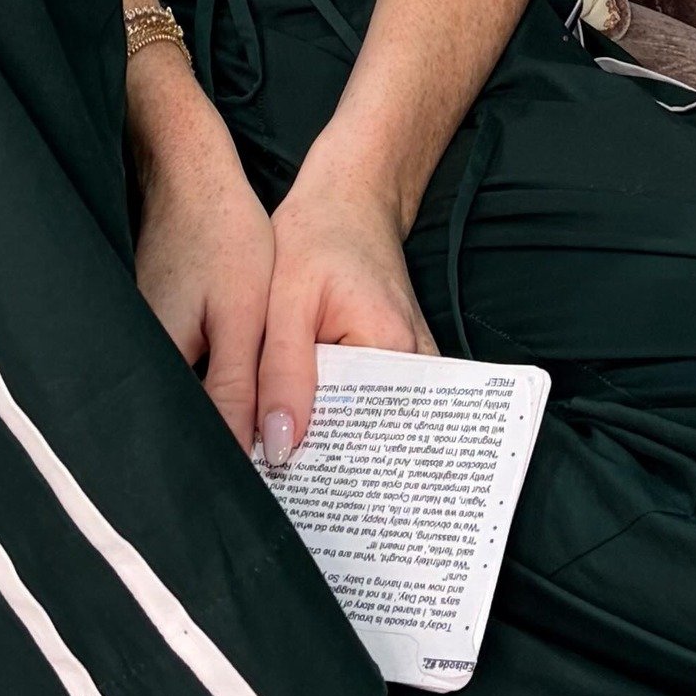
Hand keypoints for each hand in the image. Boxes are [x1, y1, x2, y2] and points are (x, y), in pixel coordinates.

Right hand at [131, 67, 277, 451]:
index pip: (184, 448)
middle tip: (276, 487)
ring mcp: (141, 349)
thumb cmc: (217, 234)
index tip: (263, 506)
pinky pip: (184, 385)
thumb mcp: (240, 314)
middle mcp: (137, 366)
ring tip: (270, 458)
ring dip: (222, 432)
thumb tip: (255, 455)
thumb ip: (240, 388)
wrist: (186, 172)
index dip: (218, 479)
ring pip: (184, 412)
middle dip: (222, 462)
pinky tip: (249, 408)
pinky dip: (215, 400)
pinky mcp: (153, 337)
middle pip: (182, 434)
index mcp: (155, 367)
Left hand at [257, 147, 436, 464]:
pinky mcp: (401, 365)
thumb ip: (281, 373)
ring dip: (336, 447)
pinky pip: (374, 408)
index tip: (286, 492)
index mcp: (391, 345)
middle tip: (284, 496)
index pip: (362, 431)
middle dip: (331, 466)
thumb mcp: (284, 300)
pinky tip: (311, 439)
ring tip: (294, 477)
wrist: (349, 200)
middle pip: (373, 437)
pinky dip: (343, 424)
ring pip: (372, 426)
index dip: (323, 465)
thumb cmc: (315, 237)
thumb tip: (279, 446)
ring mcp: (414, 365)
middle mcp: (416, 362)